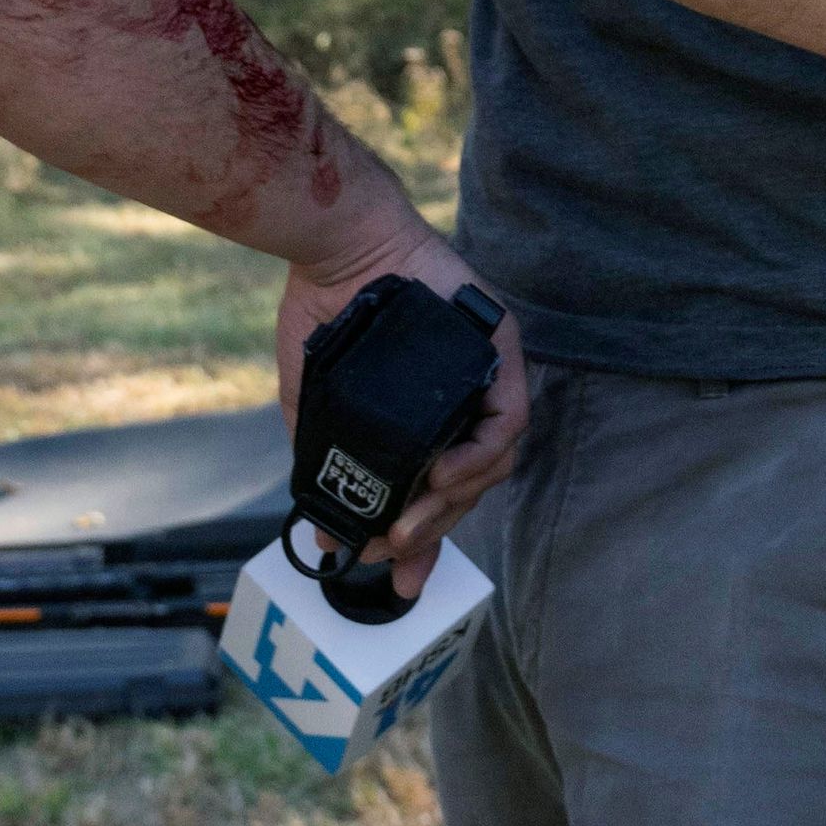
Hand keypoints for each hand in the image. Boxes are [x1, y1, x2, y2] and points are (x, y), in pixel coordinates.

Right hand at [273, 219, 529, 602]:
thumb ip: (325, 465)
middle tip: (394, 552)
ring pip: (495, 461)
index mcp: (425, 414)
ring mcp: (484, 374)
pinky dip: (480, 456)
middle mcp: (461, 398)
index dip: (424, 539)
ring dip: (455, 501)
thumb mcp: (317, 405)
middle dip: (433, 528)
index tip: (401, 581)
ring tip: (411, 521)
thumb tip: (327, 540)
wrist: (334, 244)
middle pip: (468, 483)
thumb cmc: (324, 311)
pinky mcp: (500, 347)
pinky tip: (444, 476)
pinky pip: (509, 418)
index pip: (439, 490)